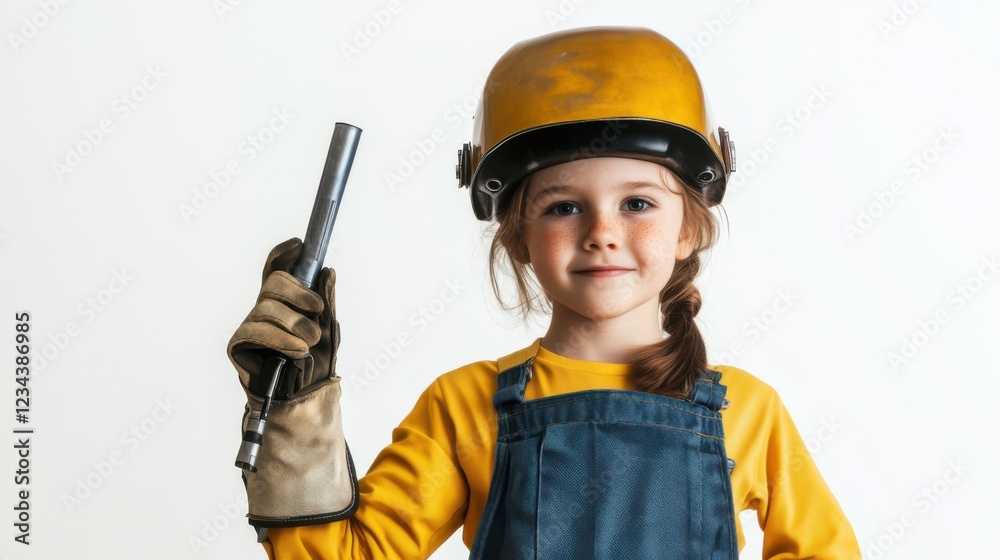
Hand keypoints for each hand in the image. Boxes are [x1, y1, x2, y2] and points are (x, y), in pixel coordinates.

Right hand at [227, 237, 340, 396]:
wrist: (306, 399)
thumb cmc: (315, 363)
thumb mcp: (329, 329)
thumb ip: (327, 301)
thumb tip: (327, 271)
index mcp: (284, 302)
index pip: (275, 269)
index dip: (283, 254)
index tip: (299, 245)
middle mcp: (264, 309)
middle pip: (274, 282)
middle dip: (299, 292)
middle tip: (317, 310)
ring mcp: (250, 324)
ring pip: (269, 307)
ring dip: (296, 324)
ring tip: (310, 341)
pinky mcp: (238, 344)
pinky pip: (256, 330)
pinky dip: (281, 338)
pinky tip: (297, 350)